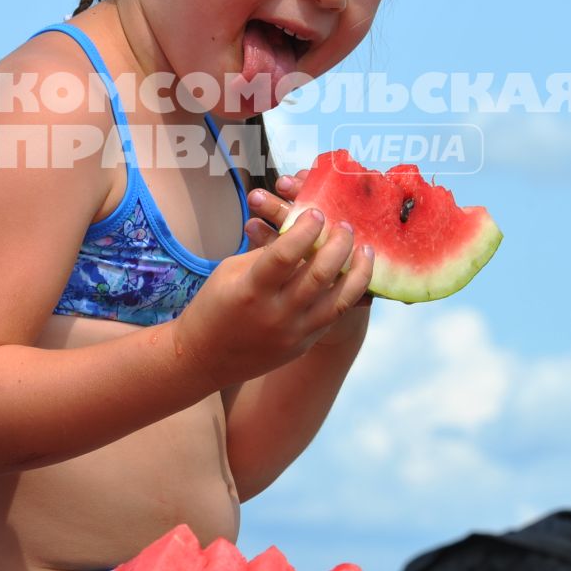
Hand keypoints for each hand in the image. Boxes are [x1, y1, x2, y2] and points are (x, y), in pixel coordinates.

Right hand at [174, 195, 373, 386]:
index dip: (304, 230)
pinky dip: (349, 292)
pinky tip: (356, 275)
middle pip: (319, 275)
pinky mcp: (304, 344)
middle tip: (344, 226)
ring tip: (365, 249)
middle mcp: (275, 314)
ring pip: (339, 299)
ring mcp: (293, 333)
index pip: (285, 255)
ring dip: (357, 271)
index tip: (317, 212)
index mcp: (251, 290)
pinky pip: (335, 315)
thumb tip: (300, 231)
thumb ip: (266, 253)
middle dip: (338, 245)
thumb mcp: (230, 271)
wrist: (205, 358)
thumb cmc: (214, 305)